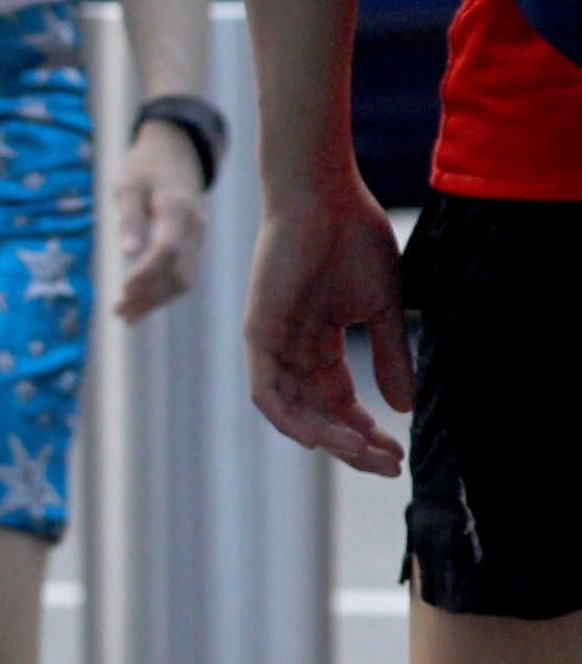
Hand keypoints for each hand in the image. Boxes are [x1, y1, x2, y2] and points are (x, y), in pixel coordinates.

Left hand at [106, 120, 206, 319]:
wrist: (176, 154)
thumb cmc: (146, 168)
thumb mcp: (129, 185)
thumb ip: (129, 218)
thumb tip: (127, 254)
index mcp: (178, 209)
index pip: (168, 249)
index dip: (147, 273)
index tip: (122, 288)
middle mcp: (195, 228)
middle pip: (179, 272)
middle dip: (149, 295)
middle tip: (117, 309)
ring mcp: (199, 238)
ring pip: (184, 280)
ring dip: (155, 300)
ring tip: (123, 314)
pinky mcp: (194, 245)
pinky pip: (184, 275)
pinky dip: (162, 294)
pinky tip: (139, 307)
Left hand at [242, 170, 410, 474]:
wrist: (327, 199)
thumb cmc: (353, 242)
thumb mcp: (381, 309)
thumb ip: (390, 358)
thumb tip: (405, 407)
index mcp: (320, 346)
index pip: (339, 405)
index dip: (365, 433)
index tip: (397, 455)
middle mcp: (292, 351)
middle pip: (317, 416)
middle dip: (351, 446)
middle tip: (387, 465)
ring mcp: (272, 344)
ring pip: (293, 412)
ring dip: (328, 439)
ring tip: (366, 455)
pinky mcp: (258, 332)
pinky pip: (268, 391)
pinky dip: (291, 419)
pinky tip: (323, 438)